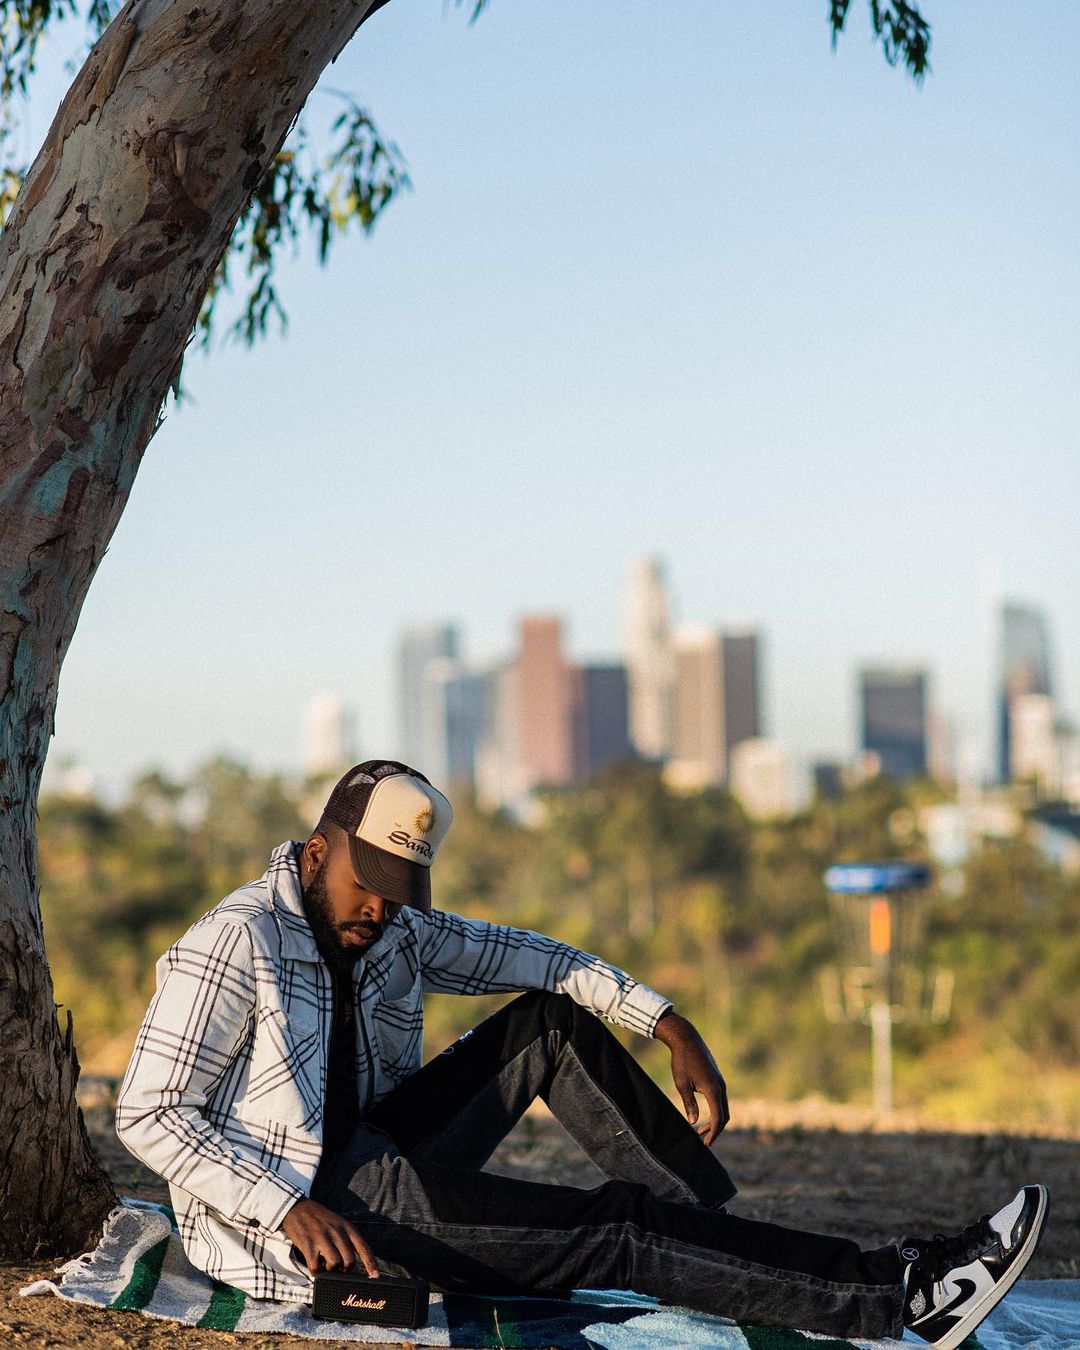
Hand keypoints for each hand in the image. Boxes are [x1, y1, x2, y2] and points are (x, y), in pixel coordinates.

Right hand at [281, 1197, 379, 1277]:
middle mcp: (337, 1232)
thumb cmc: (320, 1219)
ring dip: (331, 1270)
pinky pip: (316, 1268)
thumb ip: (346, 1240)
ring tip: (325, 1265)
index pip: (363, 1247)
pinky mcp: (308, 1245)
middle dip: (346, 1270)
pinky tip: (315, 1267)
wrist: (297, 1208)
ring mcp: (322, 1238)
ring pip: (335, 1264)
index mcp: (347, 1227)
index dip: (371, 1263)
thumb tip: (352, 1266)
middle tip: (339, 1271)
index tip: (376, 1276)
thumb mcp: (338, 1223)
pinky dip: (317, 1272)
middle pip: (349, 1260)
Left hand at [653, 1010, 729, 1145]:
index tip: (705, 1144)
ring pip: (723, 1107)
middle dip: (715, 1130)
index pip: (719, 1118)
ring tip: (700, 1130)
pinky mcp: (717, 1078)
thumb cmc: (682, 1061)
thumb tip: (694, 1122)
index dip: (713, 1133)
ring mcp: (720, 1082)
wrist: (686, 1039)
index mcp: (714, 1089)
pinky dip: (715, 1111)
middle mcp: (721, 1086)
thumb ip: (689, 1104)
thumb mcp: (682, 1084)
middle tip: (702, 1141)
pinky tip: (704, 1114)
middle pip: (725, 1115)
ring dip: (715, 1121)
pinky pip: (720, 1099)